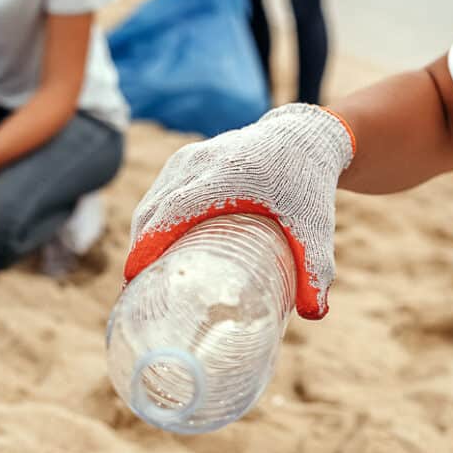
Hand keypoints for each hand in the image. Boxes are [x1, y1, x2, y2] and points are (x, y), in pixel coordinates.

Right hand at [124, 102, 354, 318]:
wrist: (303, 136)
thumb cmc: (308, 184)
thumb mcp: (315, 225)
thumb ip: (316, 268)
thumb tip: (313, 315)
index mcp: (226, 176)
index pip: (172, 212)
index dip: (149, 245)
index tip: (135, 277)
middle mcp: (199, 163)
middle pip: (152, 211)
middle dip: (140, 251)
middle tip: (137, 292)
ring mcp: (187, 159)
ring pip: (150, 203)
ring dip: (142, 239)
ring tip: (142, 277)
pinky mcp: (184, 160)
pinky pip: (157, 195)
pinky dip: (149, 223)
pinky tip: (151, 250)